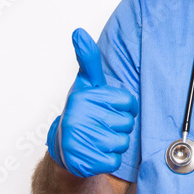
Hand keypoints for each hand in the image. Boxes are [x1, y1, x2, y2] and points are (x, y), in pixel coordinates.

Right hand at [46, 28, 139, 177]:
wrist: (65, 148)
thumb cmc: (82, 113)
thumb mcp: (86, 84)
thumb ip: (88, 59)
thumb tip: (78, 32)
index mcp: (84, 96)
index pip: (129, 103)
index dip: (124, 108)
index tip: (109, 109)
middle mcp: (79, 116)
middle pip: (127, 123)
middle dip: (119, 126)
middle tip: (102, 125)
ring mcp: (80, 139)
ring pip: (123, 142)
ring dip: (115, 143)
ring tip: (99, 138)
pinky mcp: (84, 161)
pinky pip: (114, 160)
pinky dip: (109, 159)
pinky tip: (96, 152)